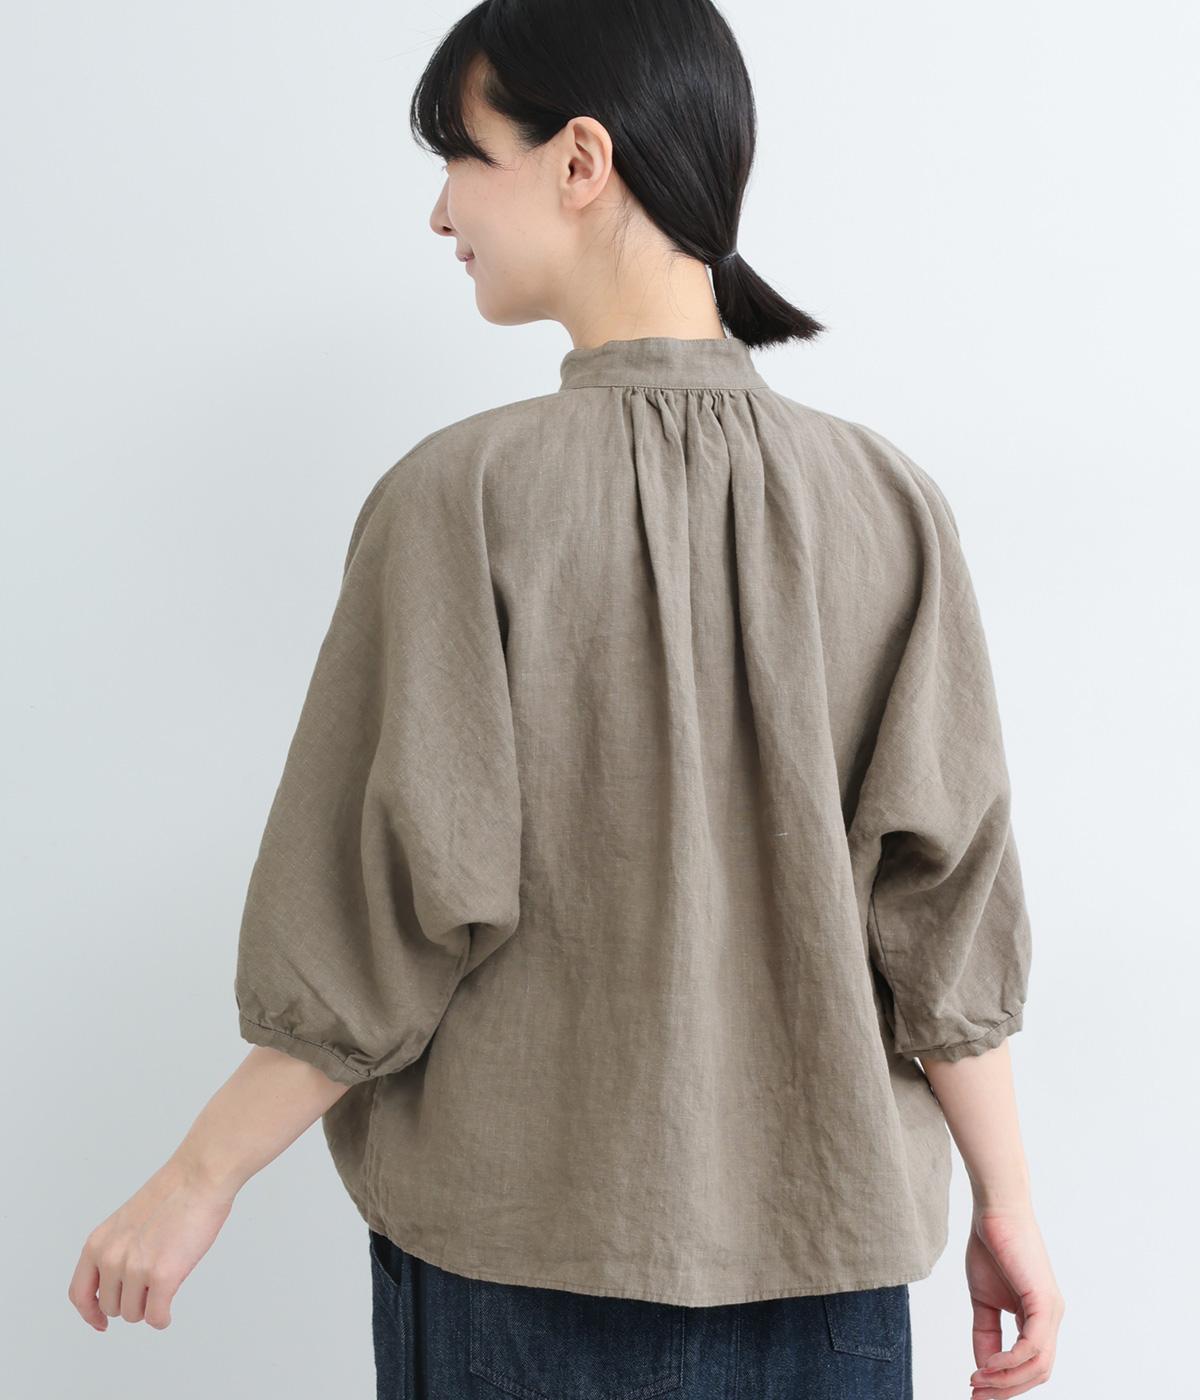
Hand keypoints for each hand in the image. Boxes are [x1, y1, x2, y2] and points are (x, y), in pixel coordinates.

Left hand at [68, 1154, 234, 1329]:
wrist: (199, 1176)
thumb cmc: (173, 1192)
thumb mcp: (126, 1222)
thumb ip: (116, 1251)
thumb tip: (120, 1287)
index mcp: (98, 1243)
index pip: (79, 1293)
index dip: (90, 1313)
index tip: (101, 1322)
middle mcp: (111, 1258)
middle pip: (111, 1307)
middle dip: (132, 1301)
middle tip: (153, 1283)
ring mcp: (136, 1269)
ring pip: (134, 1314)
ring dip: (149, 1307)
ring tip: (166, 1282)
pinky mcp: (163, 1276)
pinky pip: (156, 1317)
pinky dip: (162, 1318)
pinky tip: (169, 1310)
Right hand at [966, 1202, 1064, 1396]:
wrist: (995, 1210)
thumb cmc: (990, 1245)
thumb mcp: (982, 1298)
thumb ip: (985, 1332)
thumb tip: (982, 1367)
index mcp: (1038, 1318)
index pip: (1029, 1364)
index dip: (1004, 1384)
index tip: (975, 1392)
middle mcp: (1051, 1318)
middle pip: (1037, 1373)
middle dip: (1006, 1390)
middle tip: (975, 1396)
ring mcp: (1051, 1311)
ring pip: (1038, 1366)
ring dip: (1006, 1381)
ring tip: (977, 1381)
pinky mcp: (1045, 1302)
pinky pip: (1033, 1347)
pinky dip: (1010, 1361)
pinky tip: (988, 1364)